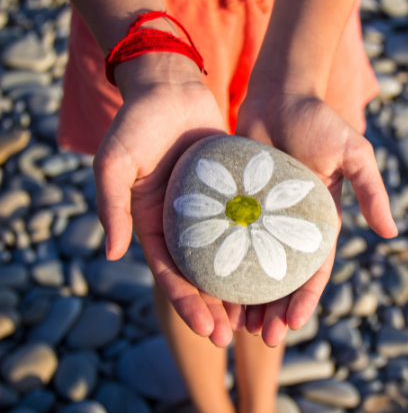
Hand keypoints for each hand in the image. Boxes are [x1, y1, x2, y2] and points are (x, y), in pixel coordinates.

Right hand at [94, 53, 244, 346]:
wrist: (170, 88)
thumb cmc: (137, 123)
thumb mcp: (114, 163)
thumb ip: (111, 206)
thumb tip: (112, 253)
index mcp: (153, 224)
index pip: (171, 275)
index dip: (188, 304)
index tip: (207, 329)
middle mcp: (182, 225)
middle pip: (201, 276)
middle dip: (216, 308)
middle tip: (235, 336)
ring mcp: (209, 211)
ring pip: (228, 258)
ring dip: (240, 288)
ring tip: (259, 316)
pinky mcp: (233, 194)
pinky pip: (248, 227)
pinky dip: (259, 249)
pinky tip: (278, 269)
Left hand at [235, 93, 397, 346]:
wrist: (279, 94)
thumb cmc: (319, 121)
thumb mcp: (354, 153)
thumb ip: (370, 190)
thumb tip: (390, 234)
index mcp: (319, 220)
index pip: (314, 269)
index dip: (305, 299)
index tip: (292, 325)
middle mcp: (290, 225)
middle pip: (282, 277)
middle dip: (275, 310)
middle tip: (261, 338)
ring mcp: (262, 217)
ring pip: (252, 267)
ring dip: (248, 298)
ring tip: (235, 326)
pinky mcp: (237, 205)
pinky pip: (227, 241)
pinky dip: (221, 265)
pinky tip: (208, 287)